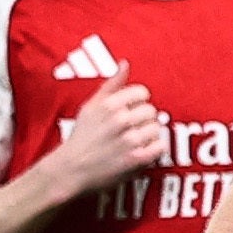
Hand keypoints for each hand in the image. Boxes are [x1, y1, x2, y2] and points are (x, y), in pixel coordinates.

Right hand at [55, 62, 166, 194]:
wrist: (71, 170)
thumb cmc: (82, 137)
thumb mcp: (90, 106)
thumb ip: (111, 85)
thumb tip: (125, 63)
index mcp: (109, 105)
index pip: (142, 92)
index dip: (139, 102)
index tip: (131, 111)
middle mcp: (120, 120)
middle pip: (152, 111)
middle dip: (144, 120)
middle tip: (132, 129)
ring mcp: (129, 140)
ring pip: (157, 128)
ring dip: (149, 135)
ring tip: (135, 141)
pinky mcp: (136, 159)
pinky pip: (160, 147)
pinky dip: (154, 150)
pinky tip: (142, 152)